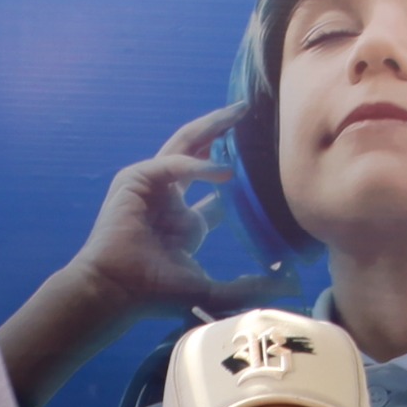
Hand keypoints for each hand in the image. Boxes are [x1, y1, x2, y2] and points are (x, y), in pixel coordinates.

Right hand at [64, 106, 292, 320]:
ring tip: (238, 113)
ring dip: (211, 128)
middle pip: (199, 154)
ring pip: (184, 145)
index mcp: (184, 222)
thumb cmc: (153, 294)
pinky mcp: (136, 179)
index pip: (216, 189)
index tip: (264, 160)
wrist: (116, 292)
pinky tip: (223, 171)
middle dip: (223, 132)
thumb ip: (248, 287)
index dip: (237, 174)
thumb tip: (290, 285)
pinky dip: (196, 164)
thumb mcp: (211, 289)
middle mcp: (169, 199)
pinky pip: (172, 163)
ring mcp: (151, 186)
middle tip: (248, 113)